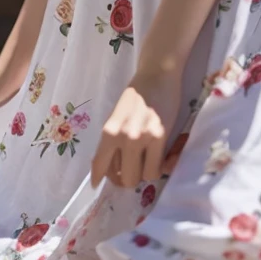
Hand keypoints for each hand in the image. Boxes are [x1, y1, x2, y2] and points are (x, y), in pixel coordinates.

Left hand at [90, 68, 181, 189]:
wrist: (157, 74)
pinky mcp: (160, 136)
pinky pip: (157, 168)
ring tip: (147, 162)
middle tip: (132, 170)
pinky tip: (161, 159)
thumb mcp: (116, 117)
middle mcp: (123, 137)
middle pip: (124, 179)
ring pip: (142, 178)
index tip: (98, 185)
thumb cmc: (136, 96)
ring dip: (145, 173)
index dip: (100, 179)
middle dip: (127, 179)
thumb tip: (113, 167)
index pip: (100, 166)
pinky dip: (160, 168)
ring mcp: (142, 138)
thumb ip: (113, 141)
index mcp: (108, 131)